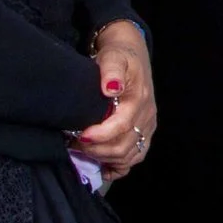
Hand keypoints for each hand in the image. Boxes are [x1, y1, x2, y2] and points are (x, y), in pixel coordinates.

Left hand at [74, 24, 156, 180]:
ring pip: (129, 155)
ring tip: (84, 150)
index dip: (100, 136)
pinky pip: (135, 157)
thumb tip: (111, 88)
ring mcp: (147, 127)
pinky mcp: (145, 133)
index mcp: (139, 99)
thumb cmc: (119, 57)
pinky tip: (104, 166)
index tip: (80, 135)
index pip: (121, 126)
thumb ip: (111, 70)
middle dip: (97, 150)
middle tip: (75, 143)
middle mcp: (146, 116)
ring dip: (105, 158)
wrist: (133, 56)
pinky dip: (119, 166)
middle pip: (124, 146)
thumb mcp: (113, 56)